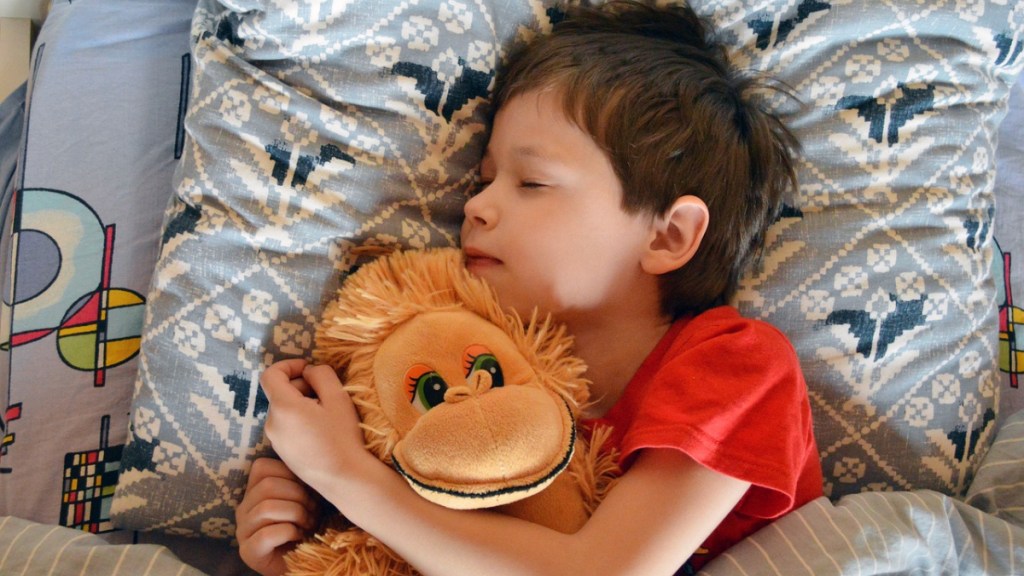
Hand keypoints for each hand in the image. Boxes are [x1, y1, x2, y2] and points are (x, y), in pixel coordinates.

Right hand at [236, 457, 318, 575]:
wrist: (303, 561)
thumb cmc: (306, 526)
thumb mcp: (305, 497)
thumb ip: (301, 479)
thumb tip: (311, 462)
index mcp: (253, 492)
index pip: (262, 467)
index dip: (290, 474)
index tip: (308, 490)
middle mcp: (243, 509)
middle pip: (266, 486)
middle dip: (298, 496)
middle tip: (313, 512)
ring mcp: (242, 531)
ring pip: (266, 508)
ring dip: (296, 514)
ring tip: (308, 525)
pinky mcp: (248, 552)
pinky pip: (267, 534)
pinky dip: (289, 532)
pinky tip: (298, 537)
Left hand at [260, 358, 366, 493]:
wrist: (343, 479)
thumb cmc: (343, 436)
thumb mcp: (338, 397)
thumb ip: (321, 375)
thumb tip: (308, 372)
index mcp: (283, 407)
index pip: (270, 375)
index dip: (288, 365)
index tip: (308, 369)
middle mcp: (272, 424)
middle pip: (278, 393)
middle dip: (300, 385)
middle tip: (326, 393)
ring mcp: (275, 441)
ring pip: (283, 410)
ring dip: (301, 403)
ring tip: (326, 414)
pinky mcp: (282, 453)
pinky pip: (286, 426)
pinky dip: (299, 420)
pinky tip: (321, 431)